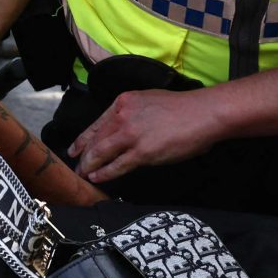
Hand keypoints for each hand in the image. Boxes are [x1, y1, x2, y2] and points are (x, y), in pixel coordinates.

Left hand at [66, 88, 225, 184]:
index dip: (82, 139)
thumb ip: (132, 113)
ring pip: (101, 153)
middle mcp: (123, 116)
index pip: (97, 124)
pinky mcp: (142, 152)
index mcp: (124, 102)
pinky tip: (97, 177)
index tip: (74, 149)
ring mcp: (131, 134)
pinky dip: (104, 173)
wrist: (203, 113)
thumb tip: (123, 130)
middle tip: (75, 167)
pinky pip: (116, 166)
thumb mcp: (149, 100)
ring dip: (89, 166)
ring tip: (83, 175)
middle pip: (95, 140)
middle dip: (83, 156)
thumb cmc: (183, 109)